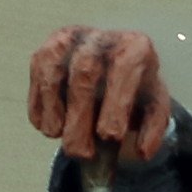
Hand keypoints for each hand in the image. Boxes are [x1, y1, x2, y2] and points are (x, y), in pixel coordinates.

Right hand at [27, 27, 170, 163]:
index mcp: (134, 48)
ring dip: (53, 109)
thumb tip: (142, 152)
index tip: (110, 136)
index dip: (115, 103)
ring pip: (54, 72)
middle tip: (80, 153)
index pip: (123, 69)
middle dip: (79, 117)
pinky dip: (39, 105)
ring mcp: (70, 40)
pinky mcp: (47, 50)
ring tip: (58, 136)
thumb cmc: (136, 89)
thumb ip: (153, 130)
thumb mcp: (153, 108)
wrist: (115, 63)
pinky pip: (37, 77)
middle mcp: (100, 38)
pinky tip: (49, 126)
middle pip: (84, 73)